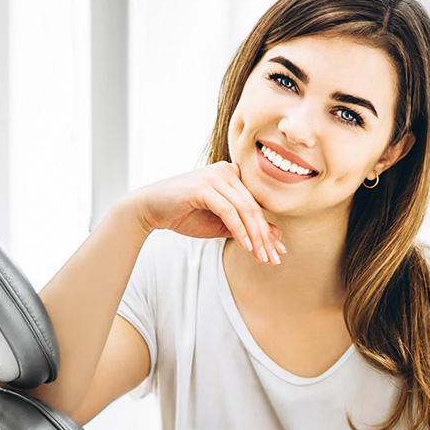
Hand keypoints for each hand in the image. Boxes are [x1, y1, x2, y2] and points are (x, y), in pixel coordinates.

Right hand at [124, 162, 284, 264]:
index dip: (268, 230)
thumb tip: (276, 236)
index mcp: (233, 175)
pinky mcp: (204, 186)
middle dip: (264, 236)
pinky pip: (228, 210)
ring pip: (244, 209)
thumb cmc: (186, 215)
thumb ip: (246, 228)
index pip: (257, 205)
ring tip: (261, 256)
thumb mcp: (221, 225)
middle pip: (254, 207)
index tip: (278, 252)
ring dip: (255, 236)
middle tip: (273, 259)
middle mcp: (227, 171)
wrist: (150, 209)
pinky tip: (245, 246)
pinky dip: (239, 229)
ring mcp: (215, 176)